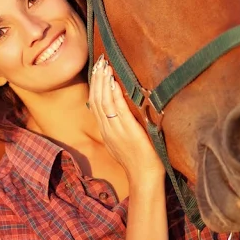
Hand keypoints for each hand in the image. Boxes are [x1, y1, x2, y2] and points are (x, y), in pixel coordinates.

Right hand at [88, 55, 165, 187]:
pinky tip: (114, 83)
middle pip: (96, 100)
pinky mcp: (128, 132)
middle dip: (98, 79)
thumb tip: (119, 115)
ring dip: (104, 83)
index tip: (97, 70)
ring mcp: (116, 131)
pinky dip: (115, 95)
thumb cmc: (137, 162)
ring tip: (105, 66)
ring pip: (104, 102)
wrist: (144, 177)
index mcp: (105, 131)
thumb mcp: (121, 144)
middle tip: (99, 61)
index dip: (95, 86)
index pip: (95, 104)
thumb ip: (118, 129)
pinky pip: (118, 111)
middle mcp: (107, 129)